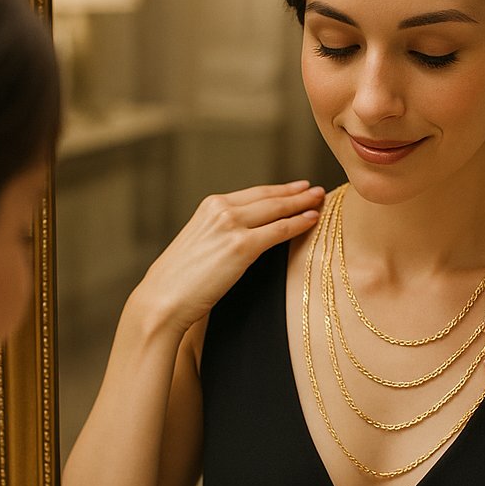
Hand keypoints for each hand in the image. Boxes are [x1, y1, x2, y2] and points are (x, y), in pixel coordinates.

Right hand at [138, 180, 324, 331]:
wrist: (163, 298)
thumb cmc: (179, 281)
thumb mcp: (200, 244)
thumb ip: (220, 234)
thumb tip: (242, 238)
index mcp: (210, 206)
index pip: (253, 194)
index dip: (278, 190)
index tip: (297, 188)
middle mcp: (221, 209)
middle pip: (269, 197)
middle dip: (296, 193)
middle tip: (317, 189)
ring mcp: (231, 226)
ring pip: (277, 210)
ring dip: (303, 204)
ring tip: (321, 200)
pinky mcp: (241, 246)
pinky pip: (278, 231)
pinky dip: (299, 223)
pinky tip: (313, 219)